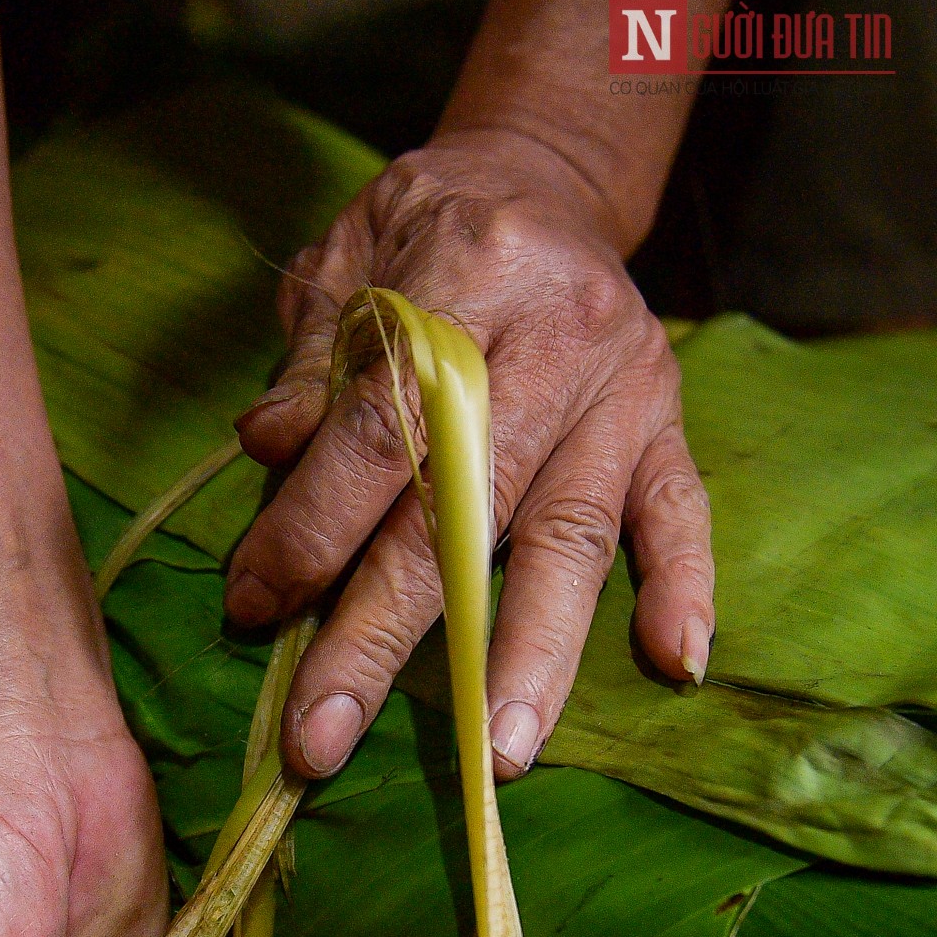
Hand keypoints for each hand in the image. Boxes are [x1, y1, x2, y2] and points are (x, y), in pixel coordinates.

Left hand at [226, 126, 714, 781]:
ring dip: (533, 655)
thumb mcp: (346, 262)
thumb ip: (310, 363)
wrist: (541, 181)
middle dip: (385, 633)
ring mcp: (626, 388)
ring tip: (502, 755)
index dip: (310, 525)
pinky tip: (674, 664)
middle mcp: (559, 335)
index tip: (252, 605)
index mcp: (465, 274)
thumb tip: (264, 449)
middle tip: (326, 736)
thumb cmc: (421, 236)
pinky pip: (682, 512)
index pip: (381, 427)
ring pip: (573, 537)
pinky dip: (683, 586)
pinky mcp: (667, 426)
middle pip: (463, 507)